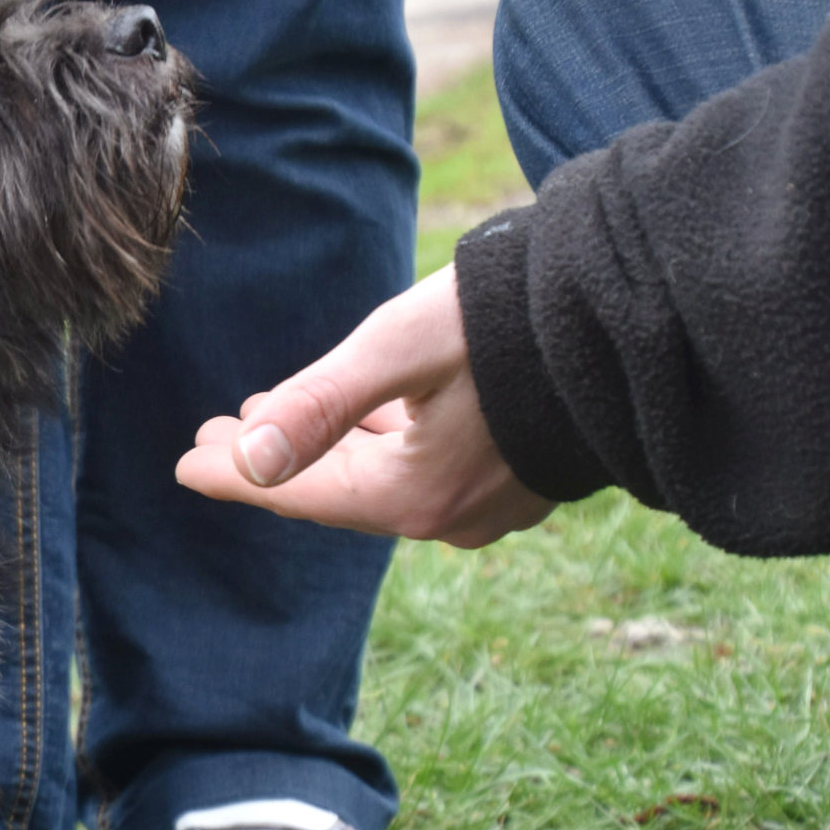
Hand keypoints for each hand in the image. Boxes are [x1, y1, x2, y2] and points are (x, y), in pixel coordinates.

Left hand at [173, 264, 554, 548]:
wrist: (646, 313)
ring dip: (326, 450)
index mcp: (416, 496)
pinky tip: (370, 423)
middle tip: (215, 439)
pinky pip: (429, 470)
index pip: (298, 491)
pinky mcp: (527, 472)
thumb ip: (321, 404)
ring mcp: (498, 502)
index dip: (235, 474)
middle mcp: (455, 515)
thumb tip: (247, 458)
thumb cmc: (516, 321)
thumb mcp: (402, 350)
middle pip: (337, 490)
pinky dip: (381, 446)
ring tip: (275, 421)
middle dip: (273, 462)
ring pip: (384, 479)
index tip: (183, 464)